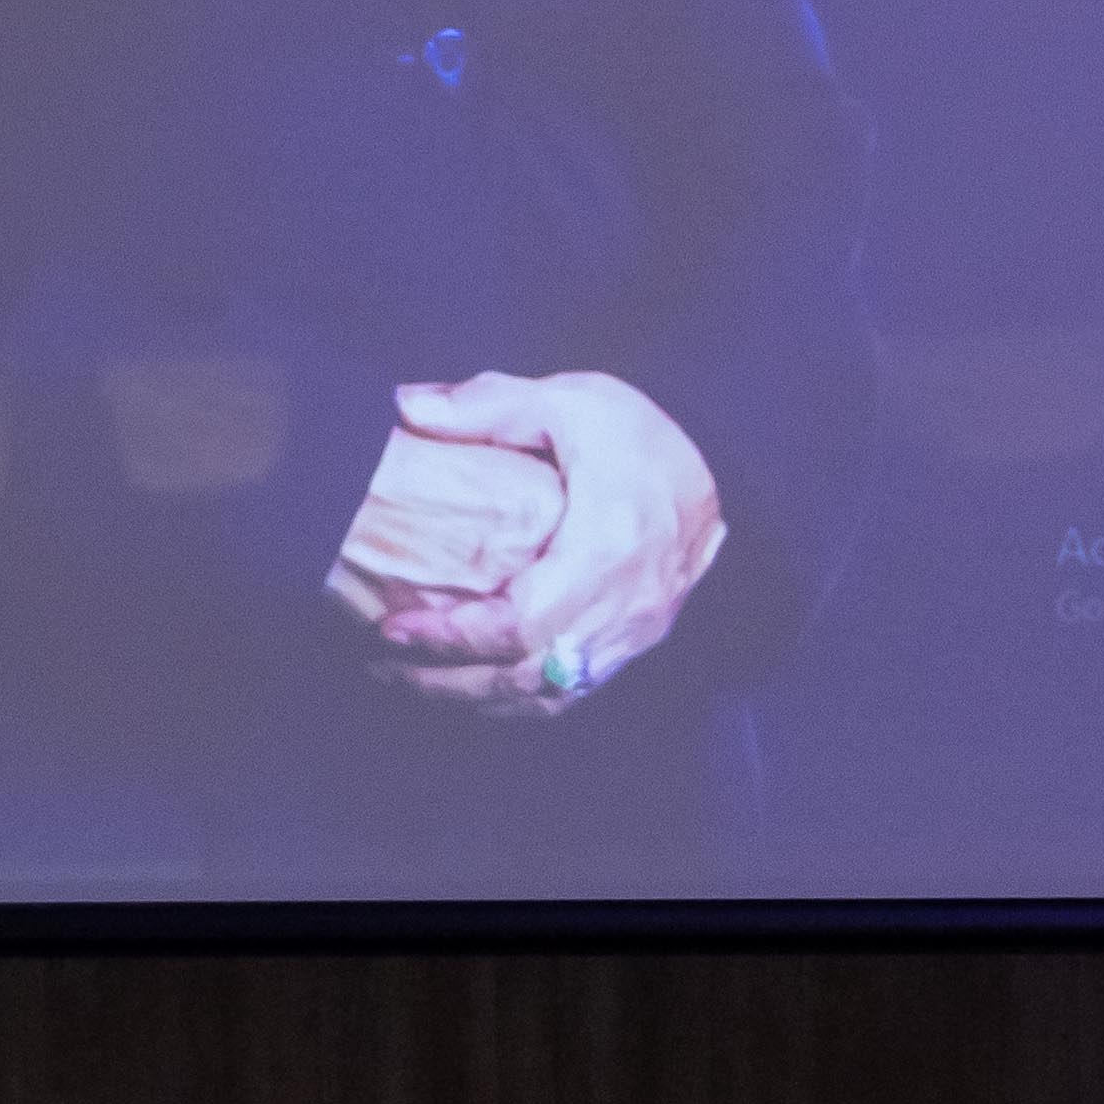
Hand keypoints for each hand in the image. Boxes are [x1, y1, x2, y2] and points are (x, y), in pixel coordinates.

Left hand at [336, 372, 722, 714]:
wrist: (721, 476)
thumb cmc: (644, 440)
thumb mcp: (572, 402)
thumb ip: (489, 405)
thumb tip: (407, 406)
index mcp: (606, 550)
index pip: (520, 624)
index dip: (452, 638)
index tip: (392, 630)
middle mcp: (622, 609)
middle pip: (525, 676)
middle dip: (446, 682)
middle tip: (382, 667)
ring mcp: (632, 635)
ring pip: (546, 696)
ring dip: (474, 699)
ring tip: (410, 683)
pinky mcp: (633, 645)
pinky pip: (570, 694)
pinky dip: (515, 701)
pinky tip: (470, 689)